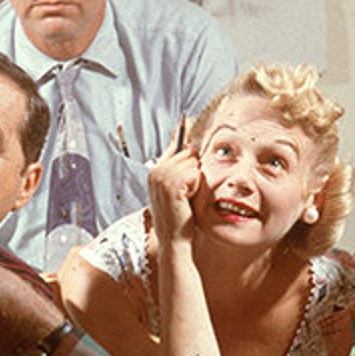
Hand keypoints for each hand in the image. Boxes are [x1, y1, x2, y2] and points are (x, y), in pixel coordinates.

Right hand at [147, 117, 198, 247]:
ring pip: (193, 162)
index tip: (189, 115)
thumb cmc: (181, 218)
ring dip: (198, 179)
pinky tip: (188, 199)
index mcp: (156, 170)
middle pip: (188, 152)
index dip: (184, 130)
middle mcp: (156, 170)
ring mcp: (162, 176)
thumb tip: (193, 147)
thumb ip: (184, 169)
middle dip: (196, 167)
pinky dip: (197, 185)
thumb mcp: (181, 190)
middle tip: (190, 190)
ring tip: (189, 197)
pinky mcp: (171, 183)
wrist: (174, 240)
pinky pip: (195, 173)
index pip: (175, 142)